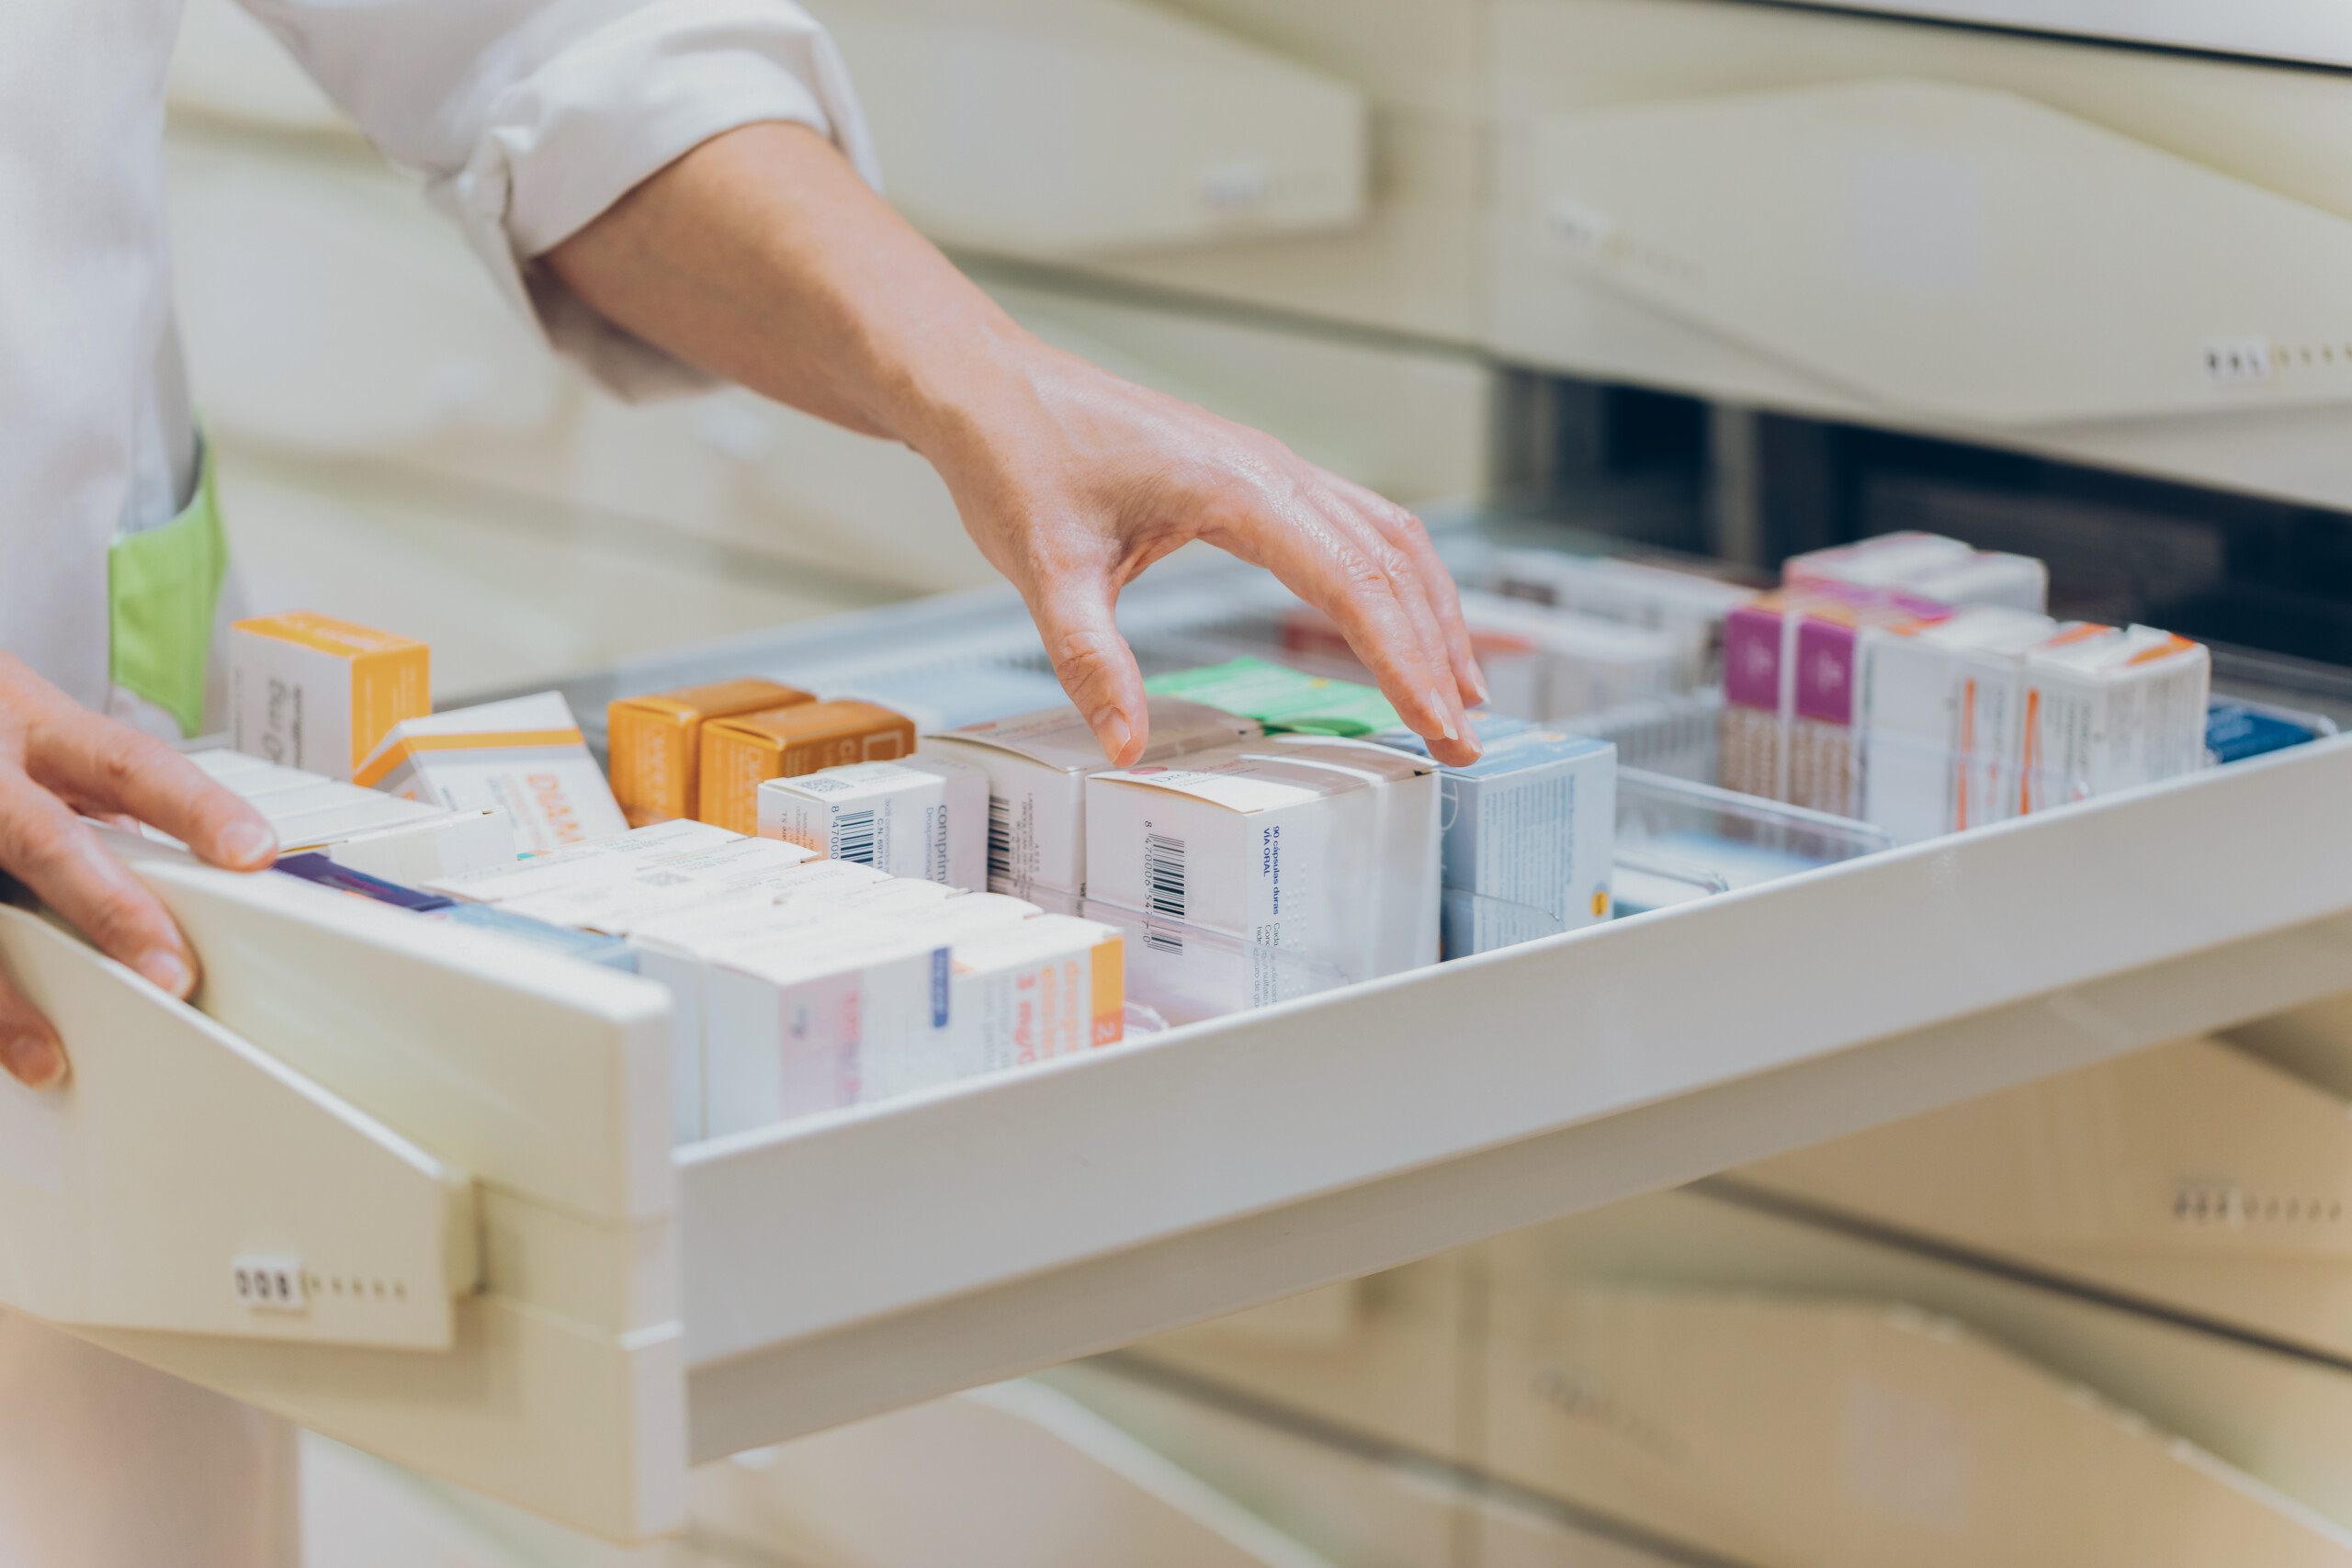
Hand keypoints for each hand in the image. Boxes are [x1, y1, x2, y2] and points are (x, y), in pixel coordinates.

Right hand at [0, 655, 276, 1087]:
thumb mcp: (48, 742)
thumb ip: (107, 802)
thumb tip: (204, 872)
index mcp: (43, 730)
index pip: (133, 764)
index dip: (195, 807)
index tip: (252, 852)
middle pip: (49, 840)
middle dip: (112, 911)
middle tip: (172, 975)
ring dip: (11, 990)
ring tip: (49, 1050)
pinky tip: (9, 1044)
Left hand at [926, 336, 1484, 765]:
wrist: (991, 388)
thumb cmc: (1018, 457)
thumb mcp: (1044, 570)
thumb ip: (1090, 661)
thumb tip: (1126, 747)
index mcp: (1237, 486)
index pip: (1352, 583)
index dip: (1403, 660)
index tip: (1438, 724)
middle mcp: (1272, 469)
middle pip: (1390, 563)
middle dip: (1437, 653)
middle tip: (1465, 738)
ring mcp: (1270, 468)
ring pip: (1387, 538)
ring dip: (1432, 613)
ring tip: (1462, 690)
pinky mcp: (1256, 478)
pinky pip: (1354, 526)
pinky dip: (1395, 581)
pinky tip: (1403, 624)